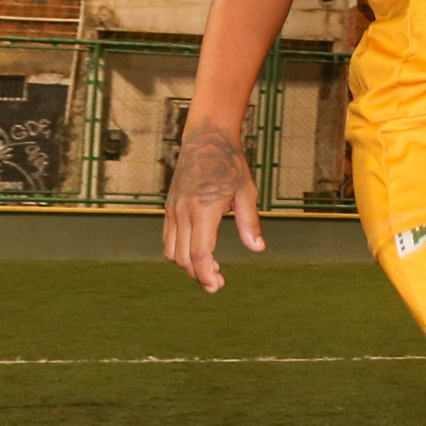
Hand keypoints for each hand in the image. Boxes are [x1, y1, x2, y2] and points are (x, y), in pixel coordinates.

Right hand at [162, 121, 262, 292]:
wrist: (206, 139)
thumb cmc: (230, 164)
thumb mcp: (247, 192)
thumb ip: (250, 222)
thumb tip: (257, 248)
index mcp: (203, 210)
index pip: (200, 253)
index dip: (206, 274)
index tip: (217, 285)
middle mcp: (183, 212)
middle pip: (183, 257)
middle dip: (198, 275)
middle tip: (216, 284)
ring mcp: (173, 209)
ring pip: (171, 250)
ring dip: (187, 265)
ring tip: (210, 269)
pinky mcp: (170, 206)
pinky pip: (168, 237)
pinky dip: (179, 251)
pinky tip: (197, 253)